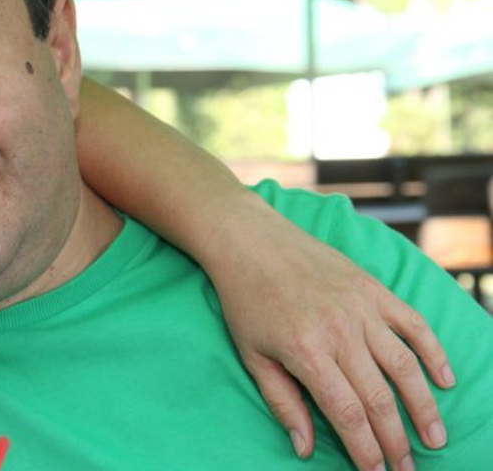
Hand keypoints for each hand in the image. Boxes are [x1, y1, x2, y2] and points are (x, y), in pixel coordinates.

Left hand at [211, 210, 452, 470]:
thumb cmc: (245, 301)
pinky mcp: (373, 289)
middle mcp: (340, 331)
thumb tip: (303, 447)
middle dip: (396, 440)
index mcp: (306, 350)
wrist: (250, 241)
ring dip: (423, 406)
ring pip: (404, 366)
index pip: (347, 412)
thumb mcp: (252, 354)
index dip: (365, 449)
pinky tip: (444, 380)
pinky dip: (433, 352)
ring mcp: (361, 308)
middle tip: (408, 469)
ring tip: (434, 438)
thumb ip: (282, 402)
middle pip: (379, 397)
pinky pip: (413, 324)